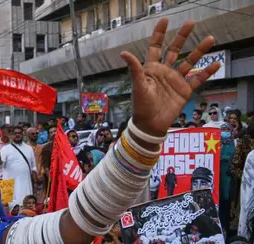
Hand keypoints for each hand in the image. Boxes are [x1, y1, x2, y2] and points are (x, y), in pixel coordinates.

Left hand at [121, 19, 219, 137]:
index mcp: (151, 69)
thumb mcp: (138, 85)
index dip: (159, 34)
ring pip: (189, 62)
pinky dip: (207, 72)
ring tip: (210, 38)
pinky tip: (216, 63)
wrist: (150, 125)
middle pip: (175, 50)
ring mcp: (175, 80)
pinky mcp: (184, 91)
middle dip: (182, 37)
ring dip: (199, 51)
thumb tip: (124, 53)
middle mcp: (164, 72)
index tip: (165, 21)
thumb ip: (134, 69)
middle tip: (191, 23)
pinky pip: (197, 79)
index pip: (155, 47)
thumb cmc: (141, 105)